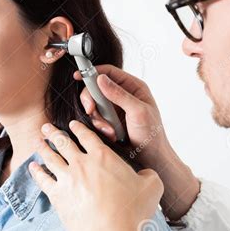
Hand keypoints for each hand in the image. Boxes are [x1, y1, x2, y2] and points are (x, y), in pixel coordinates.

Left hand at [29, 120, 163, 230]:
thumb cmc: (132, 211)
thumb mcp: (151, 187)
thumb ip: (148, 175)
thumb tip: (145, 175)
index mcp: (103, 156)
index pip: (87, 136)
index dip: (79, 127)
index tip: (73, 124)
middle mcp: (82, 163)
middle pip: (63, 142)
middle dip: (54, 133)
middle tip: (46, 127)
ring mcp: (67, 179)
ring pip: (50, 157)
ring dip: (43, 147)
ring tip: (37, 141)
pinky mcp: (58, 196)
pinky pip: (43, 179)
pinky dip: (36, 171)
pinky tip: (33, 167)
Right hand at [74, 65, 199, 219]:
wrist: (151, 158)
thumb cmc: (151, 134)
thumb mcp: (137, 111)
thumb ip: (119, 94)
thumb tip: (101, 78)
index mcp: (133, 87)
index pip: (110, 72)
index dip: (93, 72)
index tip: (78, 76)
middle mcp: (123, 95)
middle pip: (97, 88)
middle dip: (92, 100)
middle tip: (91, 110)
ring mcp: (116, 108)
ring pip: (95, 105)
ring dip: (99, 119)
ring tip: (110, 131)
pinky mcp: (110, 121)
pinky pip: (96, 119)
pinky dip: (100, 127)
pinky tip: (111, 135)